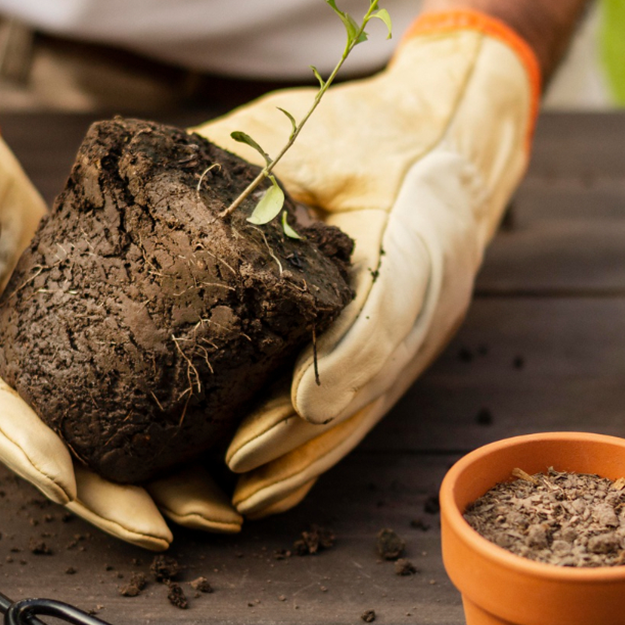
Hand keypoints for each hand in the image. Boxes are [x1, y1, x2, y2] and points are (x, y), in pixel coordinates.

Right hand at [0, 56, 240, 548]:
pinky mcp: (50, 352)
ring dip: (137, 485)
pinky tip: (197, 463)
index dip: (28, 444)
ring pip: (77, 443)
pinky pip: (97, 410)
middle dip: (101, 497)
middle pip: (41, 449)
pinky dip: (142, 442)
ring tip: (203, 515)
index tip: (70, 484)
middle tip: (162, 531)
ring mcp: (12, 366)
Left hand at [194, 11, 538, 516]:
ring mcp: (425, 332)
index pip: (390, 308)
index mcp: (421, 228)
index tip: (296, 399)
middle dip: (305, 431)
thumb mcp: (319, 128)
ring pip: (367, 410)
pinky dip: (318, 450)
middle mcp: (434, 295)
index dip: (346, 360)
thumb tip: (167, 195)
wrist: (457, 133)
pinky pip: (362, 410)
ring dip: (308, 457)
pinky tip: (272, 488)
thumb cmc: (379, 128)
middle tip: (237, 463)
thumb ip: (259, 164)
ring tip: (242, 495)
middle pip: (373, 381)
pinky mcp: (405, 351)